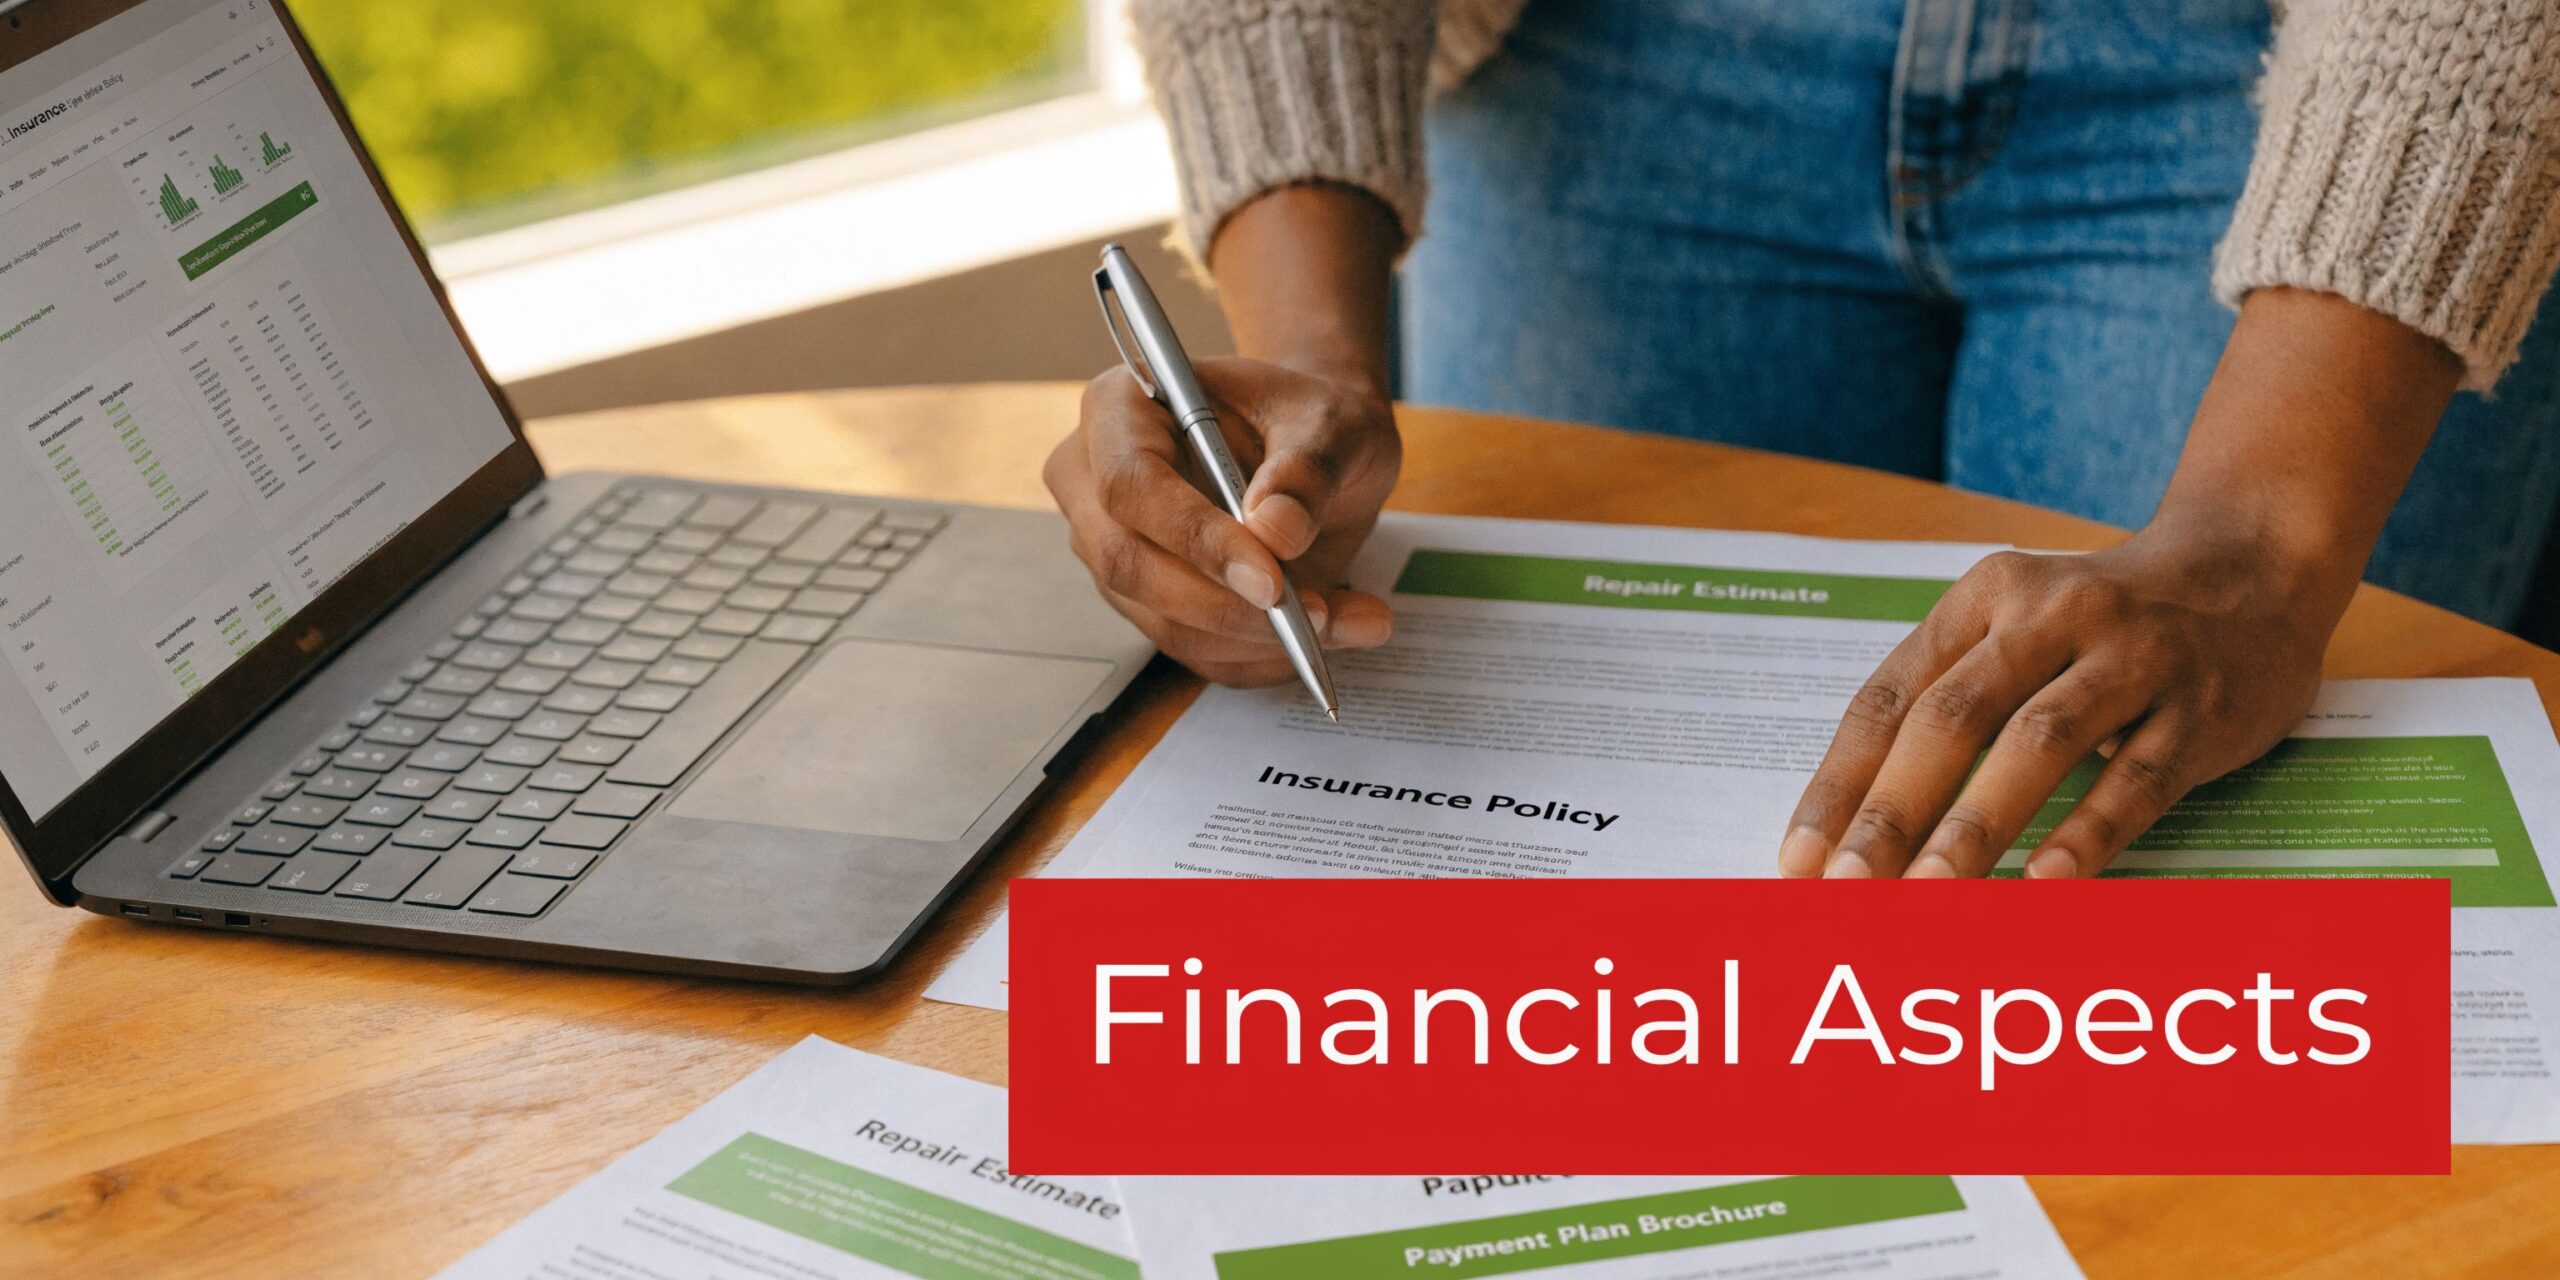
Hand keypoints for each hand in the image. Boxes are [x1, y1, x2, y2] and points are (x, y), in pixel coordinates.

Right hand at [1046, 356, 1401, 684]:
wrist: (1316, 451)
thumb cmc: (1311, 421)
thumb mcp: (1331, 423)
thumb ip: (1307, 467)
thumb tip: (1276, 531)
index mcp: (1120, 408)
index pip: (1132, 484)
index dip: (1195, 537)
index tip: (1271, 579)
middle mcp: (1095, 481)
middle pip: (1130, 564)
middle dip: (1226, 605)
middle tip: (1317, 616)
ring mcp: (1113, 549)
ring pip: (1165, 620)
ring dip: (1261, 639)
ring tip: (1353, 621)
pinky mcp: (1146, 603)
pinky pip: (1195, 649)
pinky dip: (1264, 656)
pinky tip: (1327, 633)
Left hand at [1776, 287, 2465, 879]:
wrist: (2255, 563)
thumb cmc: (2104, 621)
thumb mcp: (2016, 626)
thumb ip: (1949, 700)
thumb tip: (1858, 822)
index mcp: (1984, 599)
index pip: (1890, 697)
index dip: (1840, 781)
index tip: (1798, 857)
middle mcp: (2052, 617)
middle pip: (1952, 720)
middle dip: (1890, 812)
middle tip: (1845, 888)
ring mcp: (2132, 659)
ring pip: (2039, 744)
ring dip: (1977, 825)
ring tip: (1928, 897)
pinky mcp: (2199, 707)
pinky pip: (2138, 778)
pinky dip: (2088, 831)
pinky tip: (2045, 883)